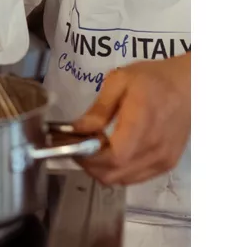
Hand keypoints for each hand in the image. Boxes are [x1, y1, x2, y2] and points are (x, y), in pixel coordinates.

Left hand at [73, 53, 190, 185]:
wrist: (189, 85)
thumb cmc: (153, 79)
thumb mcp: (119, 81)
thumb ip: (99, 109)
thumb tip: (78, 129)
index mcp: (142, 125)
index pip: (113, 157)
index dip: (87, 157)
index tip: (71, 143)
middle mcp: (155, 149)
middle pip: (114, 174)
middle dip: (88, 164)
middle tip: (78, 145)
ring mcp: (163, 160)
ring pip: (122, 180)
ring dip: (101, 169)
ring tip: (94, 147)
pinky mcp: (167, 164)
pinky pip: (135, 177)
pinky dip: (118, 171)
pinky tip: (112, 151)